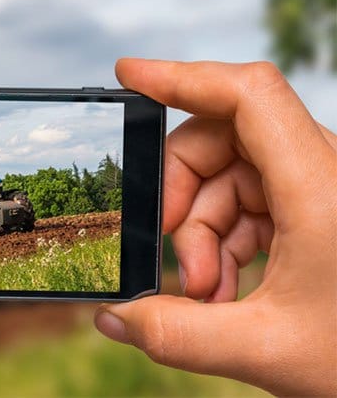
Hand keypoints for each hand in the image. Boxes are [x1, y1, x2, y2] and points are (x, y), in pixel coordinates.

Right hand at [94, 59, 336, 394]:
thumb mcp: (266, 352)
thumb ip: (176, 336)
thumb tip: (112, 317)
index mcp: (322, 190)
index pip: (248, 96)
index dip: (183, 77)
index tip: (129, 77)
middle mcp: (326, 173)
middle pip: (223, 138)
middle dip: (181, 196)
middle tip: (176, 258)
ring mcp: (321, 187)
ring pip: (230, 175)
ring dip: (202, 232)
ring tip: (208, 294)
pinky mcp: (317, 206)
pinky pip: (250, 200)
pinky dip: (225, 240)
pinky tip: (226, 290)